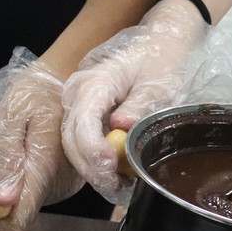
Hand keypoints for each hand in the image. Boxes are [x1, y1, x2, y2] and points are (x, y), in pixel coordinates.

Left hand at [0, 48, 82, 230]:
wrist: (66, 80)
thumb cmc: (35, 94)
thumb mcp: (12, 117)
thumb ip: (7, 157)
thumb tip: (0, 200)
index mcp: (42, 172)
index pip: (18, 224)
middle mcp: (57, 185)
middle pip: (20, 215)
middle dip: (0, 200)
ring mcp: (65, 185)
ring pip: (28, 203)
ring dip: (12, 187)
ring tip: (12, 151)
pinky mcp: (67, 180)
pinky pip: (39, 191)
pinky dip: (25, 180)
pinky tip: (24, 152)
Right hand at [61, 0, 231, 200]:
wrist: (159, 44)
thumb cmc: (160, 60)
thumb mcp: (158, 83)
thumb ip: (139, 104)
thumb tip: (122, 127)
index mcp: (95, 82)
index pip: (82, 121)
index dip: (92, 149)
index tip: (110, 168)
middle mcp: (78, 93)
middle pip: (71, 138)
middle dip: (91, 167)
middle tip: (115, 186)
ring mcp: (79, 105)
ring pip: (73, 144)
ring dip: (93, 169)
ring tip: (119, 186)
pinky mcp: (85, 115)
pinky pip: (83, 142)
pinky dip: (96, 162)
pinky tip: (116, 176)